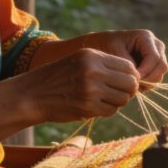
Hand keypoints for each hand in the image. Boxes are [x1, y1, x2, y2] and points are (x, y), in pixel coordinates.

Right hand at [20, 48, 139, 122]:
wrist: (32, 94)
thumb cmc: (58, 78)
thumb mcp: (80, 61)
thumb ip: (105, 65)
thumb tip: (135, 78)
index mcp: (93, 56)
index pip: (129, 66)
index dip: (131, 76)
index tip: (124, 82)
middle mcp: (94, 70)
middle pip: (131, 83)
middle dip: (128, 90)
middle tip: (118, 93)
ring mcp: (91, 89)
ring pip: (123, 98)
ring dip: (117, 102)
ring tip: (104, 99)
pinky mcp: (88, 106)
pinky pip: (111, 111)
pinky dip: (107, 111)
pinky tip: (95, 107)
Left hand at [87, 30, 167, 89]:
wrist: (100, 47)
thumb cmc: (104, 46)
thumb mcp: (113, 51)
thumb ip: (127, 63)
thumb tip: (138, 76)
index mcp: (146, 37)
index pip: (154, 57)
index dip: (146, 71)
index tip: (133, 80)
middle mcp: (156, 45)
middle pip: (162, 66)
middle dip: (149, 79)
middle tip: (133, 87)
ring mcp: (157, 56)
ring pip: (160, 74)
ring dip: (147, 83)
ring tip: (130, 86)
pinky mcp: (154, 66)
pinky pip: (155, 79)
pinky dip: (146, 85)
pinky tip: (132, 85)